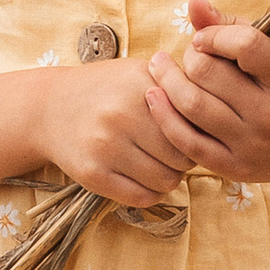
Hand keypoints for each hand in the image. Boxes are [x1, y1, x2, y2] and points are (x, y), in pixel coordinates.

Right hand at [39, 57, 195, 211]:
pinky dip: (149, 192)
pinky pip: (142, 198)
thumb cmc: (104, 90)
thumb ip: (177, 84)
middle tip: (172, 151)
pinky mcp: (93, 174)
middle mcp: (122, 115)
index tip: (190, 131)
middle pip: (183, 156)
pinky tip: (142, 176)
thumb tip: (220, 105)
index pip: (194, 123)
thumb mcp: (138, 72)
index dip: (197, 132)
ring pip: (165, 180)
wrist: (48, 107)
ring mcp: (106, 146)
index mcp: (141, 86)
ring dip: (167, 177)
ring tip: (156, 163)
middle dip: (184, 158)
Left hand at [144, 0, 269, 191]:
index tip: (207, 36)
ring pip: (192, 106)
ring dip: (166, 80)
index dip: (216, 34)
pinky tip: (154, 96)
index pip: (246, 46)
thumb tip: (194, 0)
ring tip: (159, 65)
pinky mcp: (236, 169)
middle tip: (191, 53)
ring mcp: (252, 146)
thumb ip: (237, 26)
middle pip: (208, 75)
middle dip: (191, 55)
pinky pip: (187, 143)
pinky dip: (164, 116)